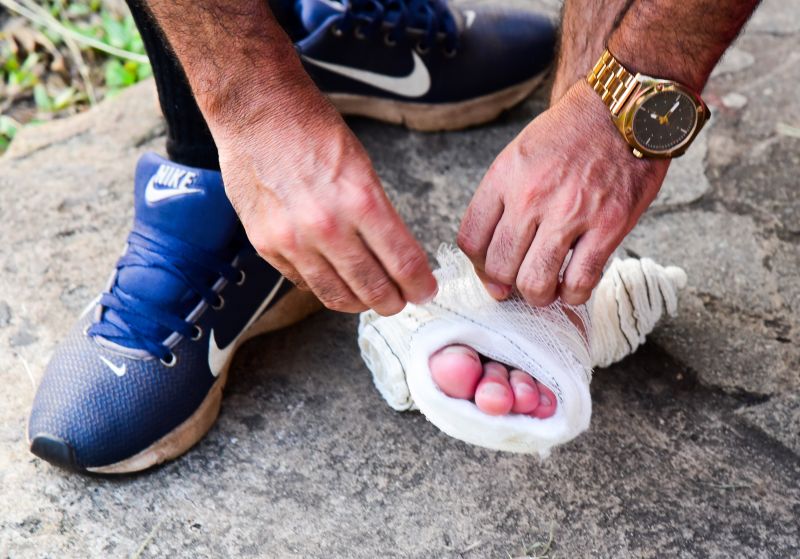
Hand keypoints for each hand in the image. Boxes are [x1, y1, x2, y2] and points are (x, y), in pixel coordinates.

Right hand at [208, 82, 436, 315]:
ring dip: (359, 302)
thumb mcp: (363, 168)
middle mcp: (327, 226)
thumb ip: (378, 215)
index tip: (425, 291)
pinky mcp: (265, 246)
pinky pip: (303, 282)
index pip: (403, 263)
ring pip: (335, 295)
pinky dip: (323, 285)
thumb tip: (395, 255)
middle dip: (393, 301)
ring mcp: (292, 240)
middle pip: (371, 288)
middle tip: (400, 301)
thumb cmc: (312, 131)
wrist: (257, 112)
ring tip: (369, 298)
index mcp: (361, 201)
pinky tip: (333, 279)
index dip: (419, 285)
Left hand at [458, 80, 669, 306]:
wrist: (624, 108)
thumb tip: (493, 255)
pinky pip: (580, 281)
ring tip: (546, 288)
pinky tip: (574, 286)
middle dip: (506, 286)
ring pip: (534, 283)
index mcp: (505, 178)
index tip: (491, 272)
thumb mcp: (519, 156)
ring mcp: (570, 213)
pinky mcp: (608, 226)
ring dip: (537, 296)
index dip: (478, 266)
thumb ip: (502, 199)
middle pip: (499, 267)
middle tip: (519, 283)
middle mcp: (531, 197)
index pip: (471, 240)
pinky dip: (573, 294)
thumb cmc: (571, 134)